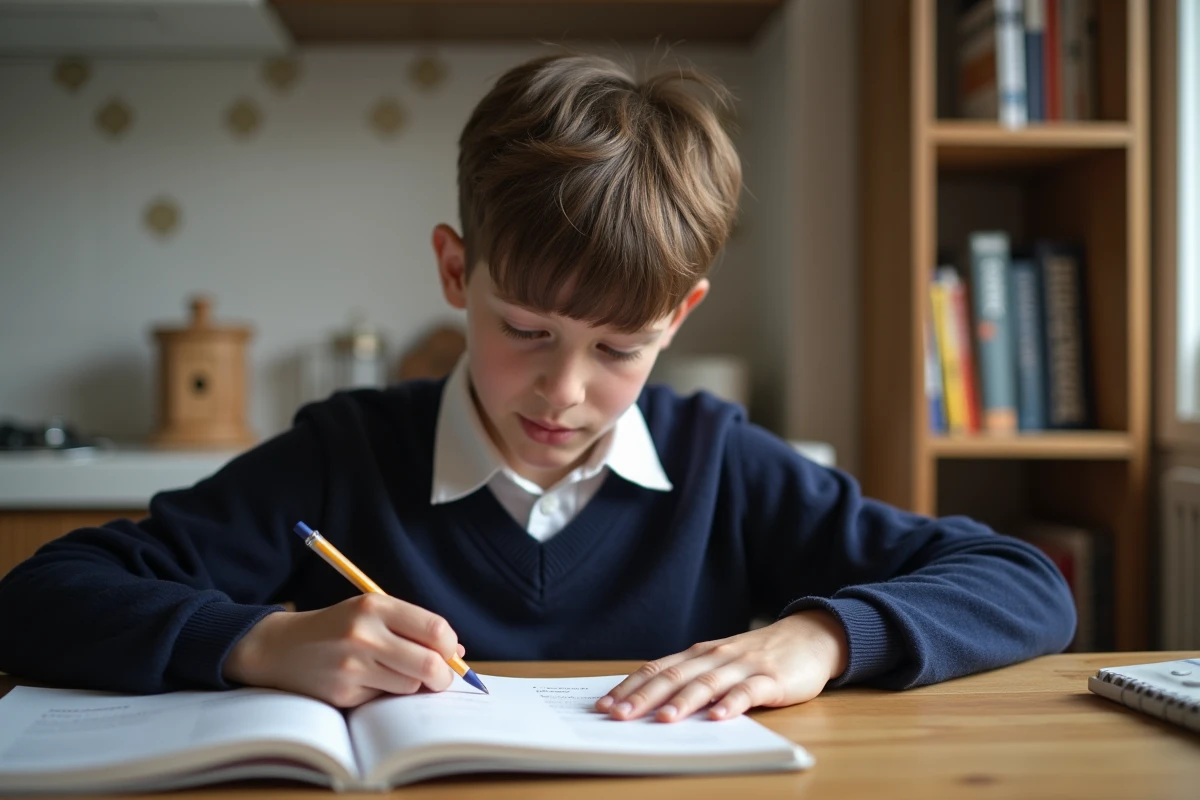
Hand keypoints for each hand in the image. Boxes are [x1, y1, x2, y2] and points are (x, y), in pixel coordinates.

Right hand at [223, 594, 466, 707]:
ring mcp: (352, 665)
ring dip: (410, 685)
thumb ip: (413, 627)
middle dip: (442, 676)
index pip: (435, 629)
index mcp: (375, 605)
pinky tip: (364, 682)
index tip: (449, 653)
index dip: (450, 646)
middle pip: (429, 664)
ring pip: (410, 685)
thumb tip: (458, 652)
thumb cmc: (336, 627)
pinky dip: (383, 694)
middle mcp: (364, 633)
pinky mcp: (343, 693)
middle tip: (438, 678)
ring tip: (390, 672)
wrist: (279, 647)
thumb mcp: (371, 613)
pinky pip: (384, 699)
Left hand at [594, 610, 848, 721]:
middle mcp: (715, 657)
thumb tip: (649, 705)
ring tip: (663, 719)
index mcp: (698, 655)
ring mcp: (743, 666)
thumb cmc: (758, 658)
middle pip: (674, 676)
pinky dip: (732, 703)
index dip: (630, 687)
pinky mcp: (772, 679)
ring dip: (684, 701)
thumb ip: (691, 680)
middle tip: (619, 716)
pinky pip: (749, 692)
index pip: (656, 669)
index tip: (604, 706)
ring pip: (707, 683)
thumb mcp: (720, 663)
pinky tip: (718, 717)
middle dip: (643, 697)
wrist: (809, 637)